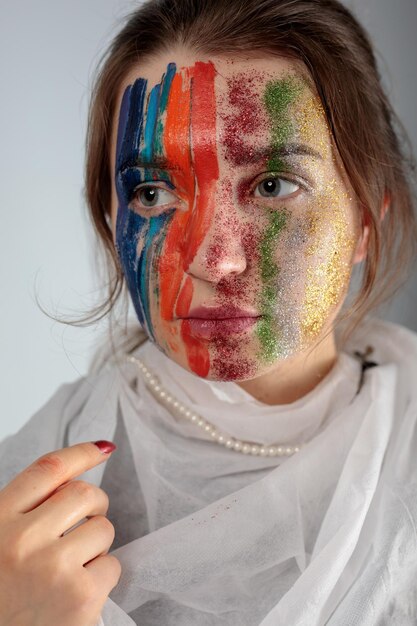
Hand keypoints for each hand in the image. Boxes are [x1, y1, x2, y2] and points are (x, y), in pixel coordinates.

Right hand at [0, 441, 120, 625]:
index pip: (48, 469)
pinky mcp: (79, 597)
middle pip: (83, 493)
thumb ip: (25, 513)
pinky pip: (112, 566)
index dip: (81, 453)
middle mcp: (22, 539)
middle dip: (94, 506)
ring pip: (103, 529)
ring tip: (72, 569)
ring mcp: (53, 567)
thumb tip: (74, 484)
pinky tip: (77, 594)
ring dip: (96, 546)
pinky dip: (101, 577)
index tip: (102, 448)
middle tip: (85, 525)